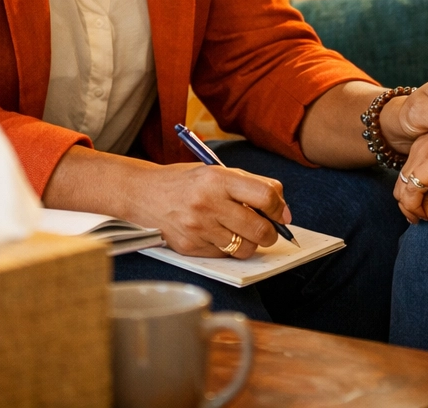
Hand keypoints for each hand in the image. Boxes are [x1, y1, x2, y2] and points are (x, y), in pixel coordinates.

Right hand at [131, 162, 291, 259]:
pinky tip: (221, 235)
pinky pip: (224, 255)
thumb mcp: (218, 171)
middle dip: (271, 232)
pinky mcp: (190, 248)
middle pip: (258, 228)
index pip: (264, 195)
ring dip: (251, 243)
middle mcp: (208, 204)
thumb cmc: (187, 181)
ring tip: (245, 232)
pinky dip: (229, 248)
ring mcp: (198, 229)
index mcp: (218, 180)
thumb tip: (282, 207)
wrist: (145, 194)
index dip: (279, 207)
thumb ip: (251, 184)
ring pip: (244, 247)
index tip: (282, 213)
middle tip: (270, 230)